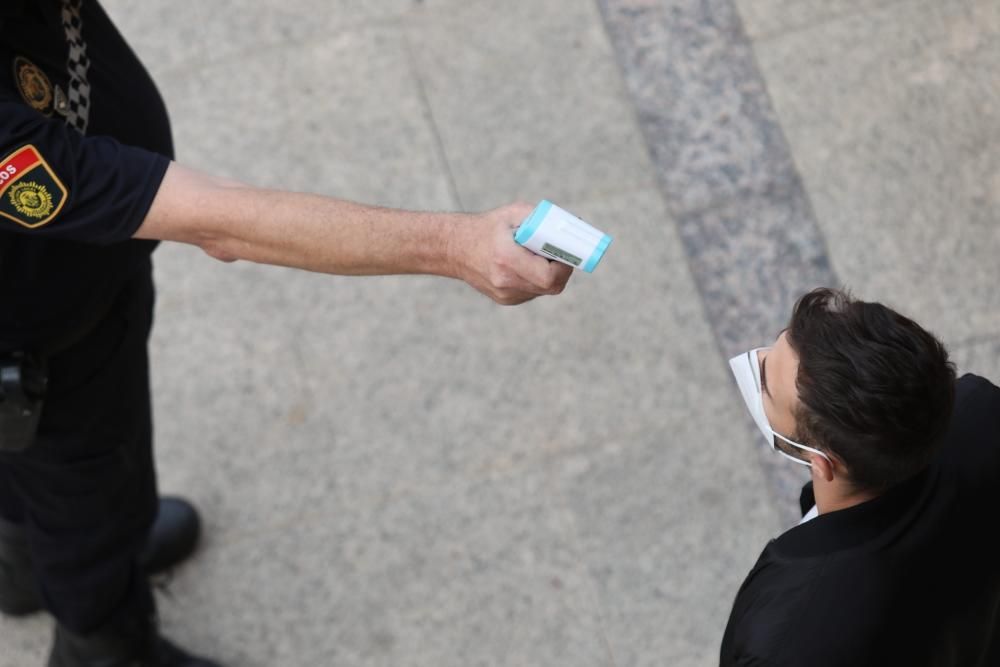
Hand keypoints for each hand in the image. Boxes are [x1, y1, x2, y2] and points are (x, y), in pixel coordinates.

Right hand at [450, 202, 572, 304]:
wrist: (454, 249)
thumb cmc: (486, 228)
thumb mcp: (513, 214)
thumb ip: (541, 218)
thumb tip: (569, 225)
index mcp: (506, 258)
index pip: (549, 276)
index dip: (565, 266)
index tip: (568, 252)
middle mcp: (506, 281)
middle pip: (551, 286)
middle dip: (562, 269)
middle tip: (562, 253)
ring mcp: (505, 294)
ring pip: (543, 290)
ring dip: (550, 274)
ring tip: (541, 255)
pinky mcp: (506, 299)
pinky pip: (533, 291)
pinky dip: (537, 279)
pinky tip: (528, 264)